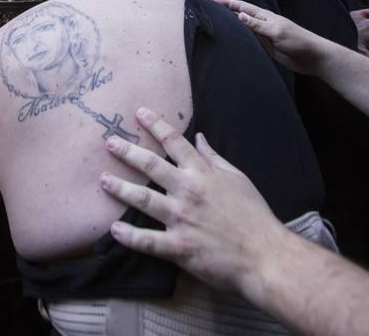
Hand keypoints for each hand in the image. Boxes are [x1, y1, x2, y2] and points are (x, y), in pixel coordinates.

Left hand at [100, 107, 283, 293]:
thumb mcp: (237, 177)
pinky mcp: (180, 247)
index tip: (139, 113)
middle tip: (109, 142)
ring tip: (102, 179)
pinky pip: (149, 241)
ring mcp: (182, 219)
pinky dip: (130, 237)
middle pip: (151, 165)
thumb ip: (214, 157)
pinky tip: (114, 230)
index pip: (175, 141)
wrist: (265, 255)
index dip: (156, 124)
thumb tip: (200, 137)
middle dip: (128, 151)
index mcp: (203, 172)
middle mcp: (188, 190)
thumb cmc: (253, 214)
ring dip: (121, 188)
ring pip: (144, 199)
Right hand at [213, 0, 324, 74]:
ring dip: (232, 28)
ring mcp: (264, 37)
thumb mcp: (276, 31)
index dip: (229, 3)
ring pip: (244, 31)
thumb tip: (239, 15)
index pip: (243, 7)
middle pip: (241, 18)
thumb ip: (257, 25)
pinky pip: (250, 43)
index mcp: (265, 17)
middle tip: (210, 12)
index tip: (214, 0)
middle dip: (227, 13)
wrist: (313, 58)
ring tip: (217, 27)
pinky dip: (241, 41)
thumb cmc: (298, 41)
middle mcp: (262, 25)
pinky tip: (233, 43)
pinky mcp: (266, 49)